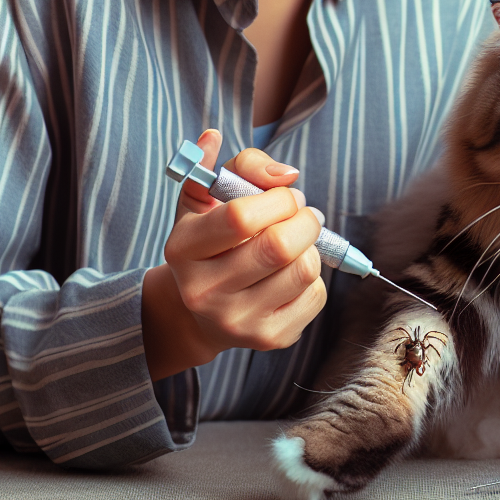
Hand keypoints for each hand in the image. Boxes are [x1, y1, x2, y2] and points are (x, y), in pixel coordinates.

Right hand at [142, 129, 326, 380]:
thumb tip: (264, 161)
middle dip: (304, 219)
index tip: (285, 194)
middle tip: (302, 213)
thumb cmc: (214, 240)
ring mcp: (237, 321)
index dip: (277, 198)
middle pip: (279, 246)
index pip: (240, 217)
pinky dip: (315, 274)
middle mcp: (204, 291)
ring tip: (297, 241)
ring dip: (311, 246)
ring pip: (304, 270)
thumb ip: (238, 166)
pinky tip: (293, 271)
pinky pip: (316, 294)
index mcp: (183, 249)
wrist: (203, 311)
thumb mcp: (210, 197)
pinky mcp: (270, 339)